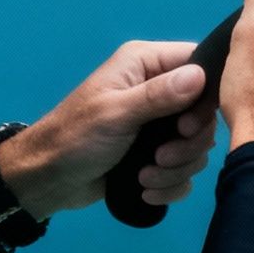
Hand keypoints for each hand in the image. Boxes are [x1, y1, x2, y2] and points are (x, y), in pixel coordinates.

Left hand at [0, 41, 218, 220]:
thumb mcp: (115, 113)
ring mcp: (158, 124)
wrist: (47, 180)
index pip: (199, 63)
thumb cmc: (74, 137)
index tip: (188, 126)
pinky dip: (170, 184)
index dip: (205, 96)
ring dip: (176, 168)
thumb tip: (200, 76)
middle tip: (162, 157)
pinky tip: (146, 189)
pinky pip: (184, 169)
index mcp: (146, 63)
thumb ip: (158, 95)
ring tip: (145, 177)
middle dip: (187, 143)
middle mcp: (157, 88)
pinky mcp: (157, 154)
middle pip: (204, 112)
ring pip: (197, 145)